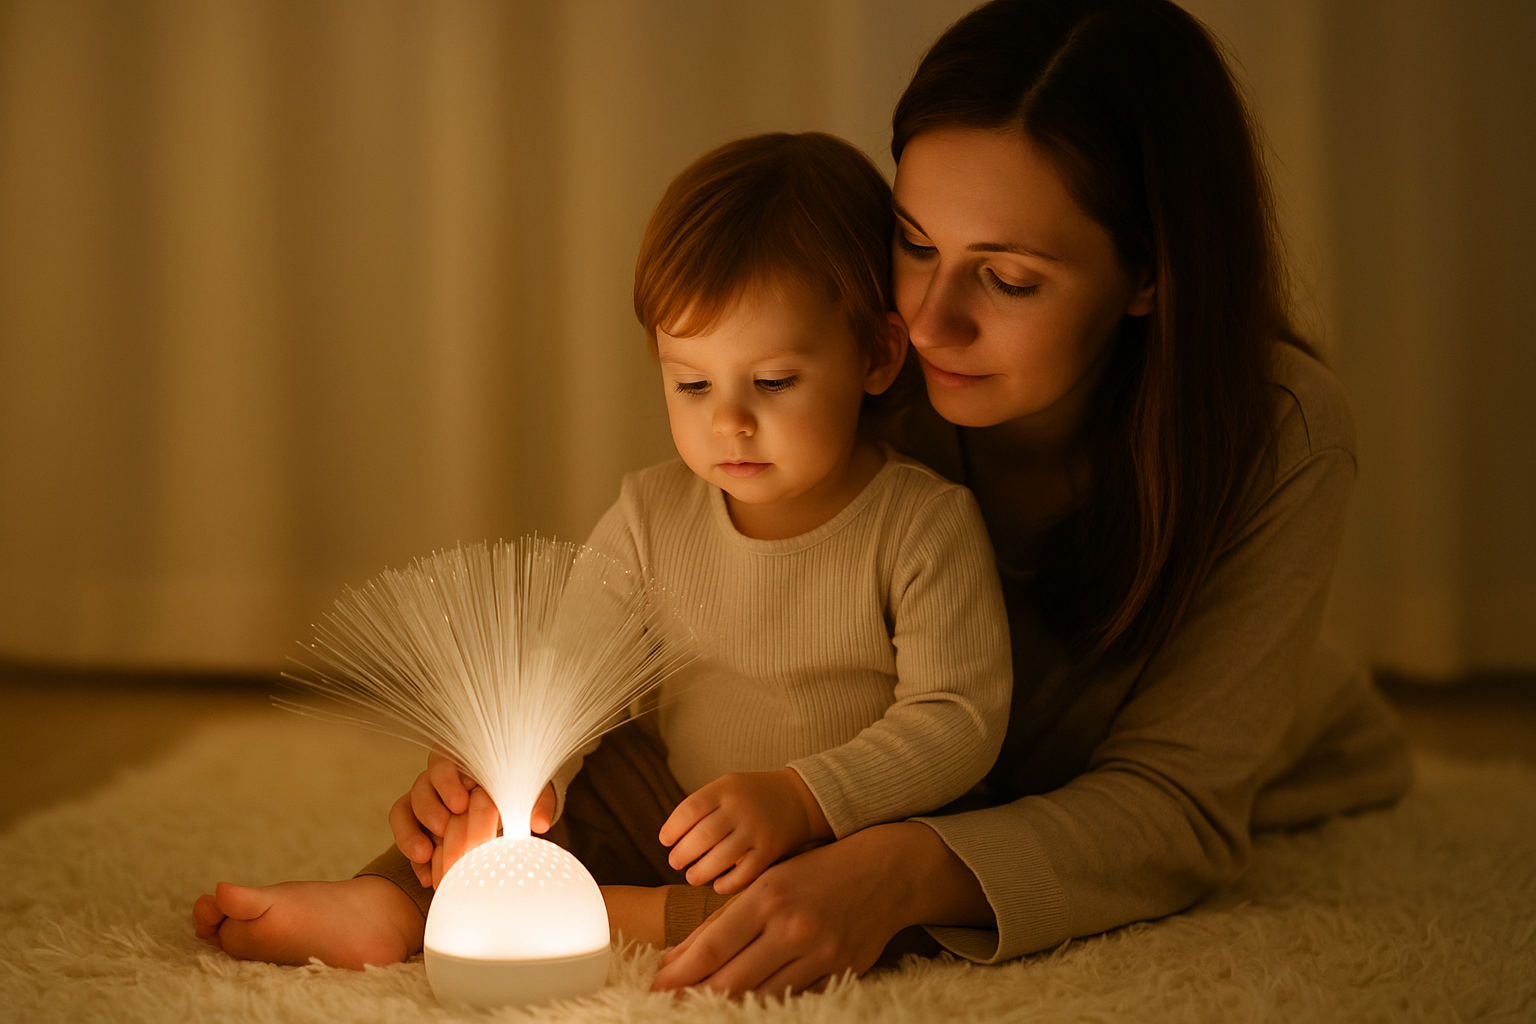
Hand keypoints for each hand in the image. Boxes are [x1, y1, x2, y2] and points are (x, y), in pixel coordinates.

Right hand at [388, 749, 555, 887]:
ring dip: (412, 833)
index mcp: (461, 761)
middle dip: (430, 808)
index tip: (461, 803)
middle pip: (421, 786)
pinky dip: (413, 858)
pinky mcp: (415, 825)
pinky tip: (426, 876)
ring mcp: (423, 802)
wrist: (505, 810)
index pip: (444, 762)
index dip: (448, 782)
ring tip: (426, 854)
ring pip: (405, 809)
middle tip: (444, 828)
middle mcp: (437, 779)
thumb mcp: (529, 791)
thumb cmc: (514, 792)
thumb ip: (536, 802)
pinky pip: (404, 837)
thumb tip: (541, 823)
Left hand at [650, 821, 993, 995]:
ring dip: (730, 1006)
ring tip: (704, 1006)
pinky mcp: (841, 971)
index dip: (681, 972)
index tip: (657, 986)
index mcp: (768, 896)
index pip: (714, 946)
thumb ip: (725, 919)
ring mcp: (820, 953)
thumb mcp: (768, 881)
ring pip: (762, 997)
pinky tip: (750, 1005)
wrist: (885, 871)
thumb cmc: (817, 872)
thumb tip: (680, 957)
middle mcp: (793, 927)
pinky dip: (770, 1003)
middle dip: (697, 994)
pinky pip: (797, 999)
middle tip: (672, 1003)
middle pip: (733, 980)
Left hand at [658, 768, 830, 893]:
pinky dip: (728, 883)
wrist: (799, 797)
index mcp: (725, 788)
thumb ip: (703, 806)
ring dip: (700, 872)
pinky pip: (745, 873)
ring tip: (691, 877)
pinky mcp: (771, 849)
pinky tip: (718, 886)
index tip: (665, 840)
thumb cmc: (753, 795)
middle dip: (682, 853)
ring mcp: (757, 829)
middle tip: (675, 862)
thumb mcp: (728, 786)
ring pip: (721, 857)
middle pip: (703, 835)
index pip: (689, 809)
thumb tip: (672, 838)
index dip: (672, 828)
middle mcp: (741, 808)